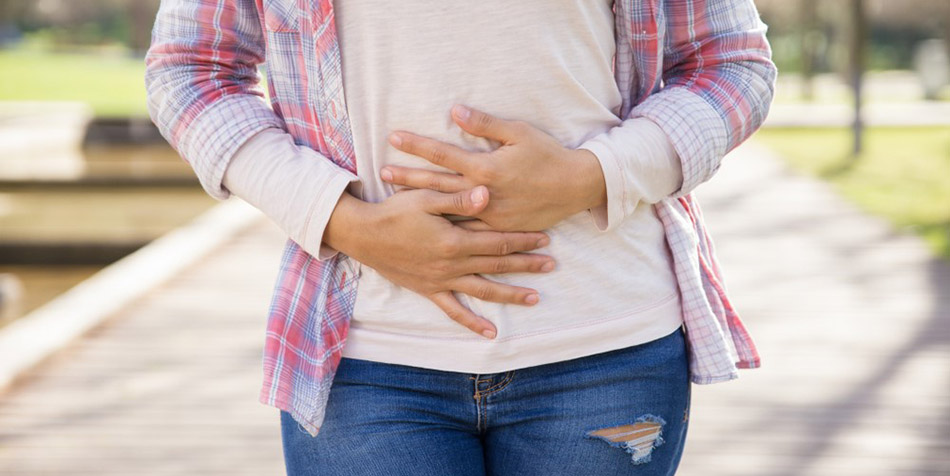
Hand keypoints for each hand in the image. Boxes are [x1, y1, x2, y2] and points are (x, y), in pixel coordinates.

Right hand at [323, 186, 554, 338]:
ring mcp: (441, 281)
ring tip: (535, 298)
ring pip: (483, 290)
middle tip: (551, 265)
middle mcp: (451, 264)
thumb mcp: (425, 198)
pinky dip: (472, 322)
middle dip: (526, 264)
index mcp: (454, 240)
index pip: (497, 241)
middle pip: (497, 266)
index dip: (523, 239)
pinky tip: (490, 332)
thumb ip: (458, 198)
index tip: (545, 238)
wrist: (363, 235)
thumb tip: (487, 194)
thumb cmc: (393, 211)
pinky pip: (454, 310)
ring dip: (510, 294)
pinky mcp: (429, 290)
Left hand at [381, 104, 606, 230]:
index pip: (443, 154)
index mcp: (486, 168)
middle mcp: (483, 194)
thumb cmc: (548, 155)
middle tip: (383, 173)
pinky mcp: (498, 229)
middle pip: (437, 184)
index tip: (393, 138)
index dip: (417, 145)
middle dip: (408, 177)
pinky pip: (466, 229)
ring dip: (421, 203)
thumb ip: (485, 124)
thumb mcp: (519, 132)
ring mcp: (489, 215)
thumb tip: (455, 110)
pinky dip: (445, 225)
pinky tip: (427, 225)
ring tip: (396, 200)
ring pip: (447, 210)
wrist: (575, 188)